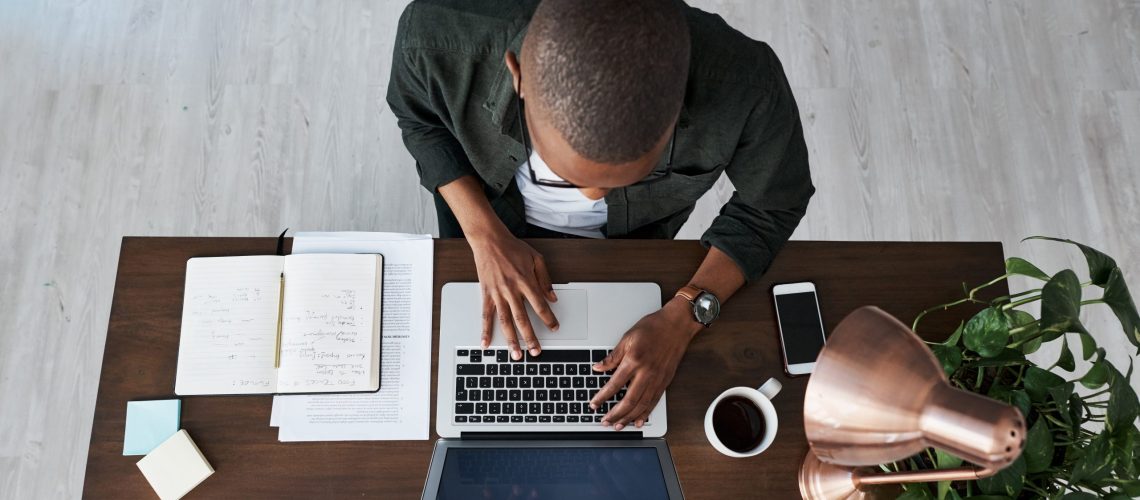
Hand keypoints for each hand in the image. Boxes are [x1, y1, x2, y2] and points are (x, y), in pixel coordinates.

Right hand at [469, 231, 558, 359]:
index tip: (554, 328)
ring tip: (515, 354)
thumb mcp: (536, 258)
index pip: (540, 305)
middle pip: (522, 319)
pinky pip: (486, 315)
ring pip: (505, 321)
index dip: (548, 318)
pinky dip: (485, 331)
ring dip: (511, 340)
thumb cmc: (512, 248)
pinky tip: (486, 343)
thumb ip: (545, 279)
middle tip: (536, 351)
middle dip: (530, 337)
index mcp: (526, 281)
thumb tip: (552, 297)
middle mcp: (511, 290)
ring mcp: (497, 293)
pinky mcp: (486, 294)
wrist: (489, 240)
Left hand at [589, 297, 700, 429]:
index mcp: (634, 361)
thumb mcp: (628, 337)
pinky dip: (645, 413)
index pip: (614, 385)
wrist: (677, 325)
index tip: (594, 404)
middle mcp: (646, 373)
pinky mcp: (665, 381)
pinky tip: (638, 421)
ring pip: (641, 405)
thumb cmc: (654, 327)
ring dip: (628, 418)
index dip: (602, 397)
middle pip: (628, 400)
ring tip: (618, 425)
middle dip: (615, 414)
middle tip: (604, 421)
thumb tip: (598, 367)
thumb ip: (613, 356)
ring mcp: (657, 379)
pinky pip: (654, 402)